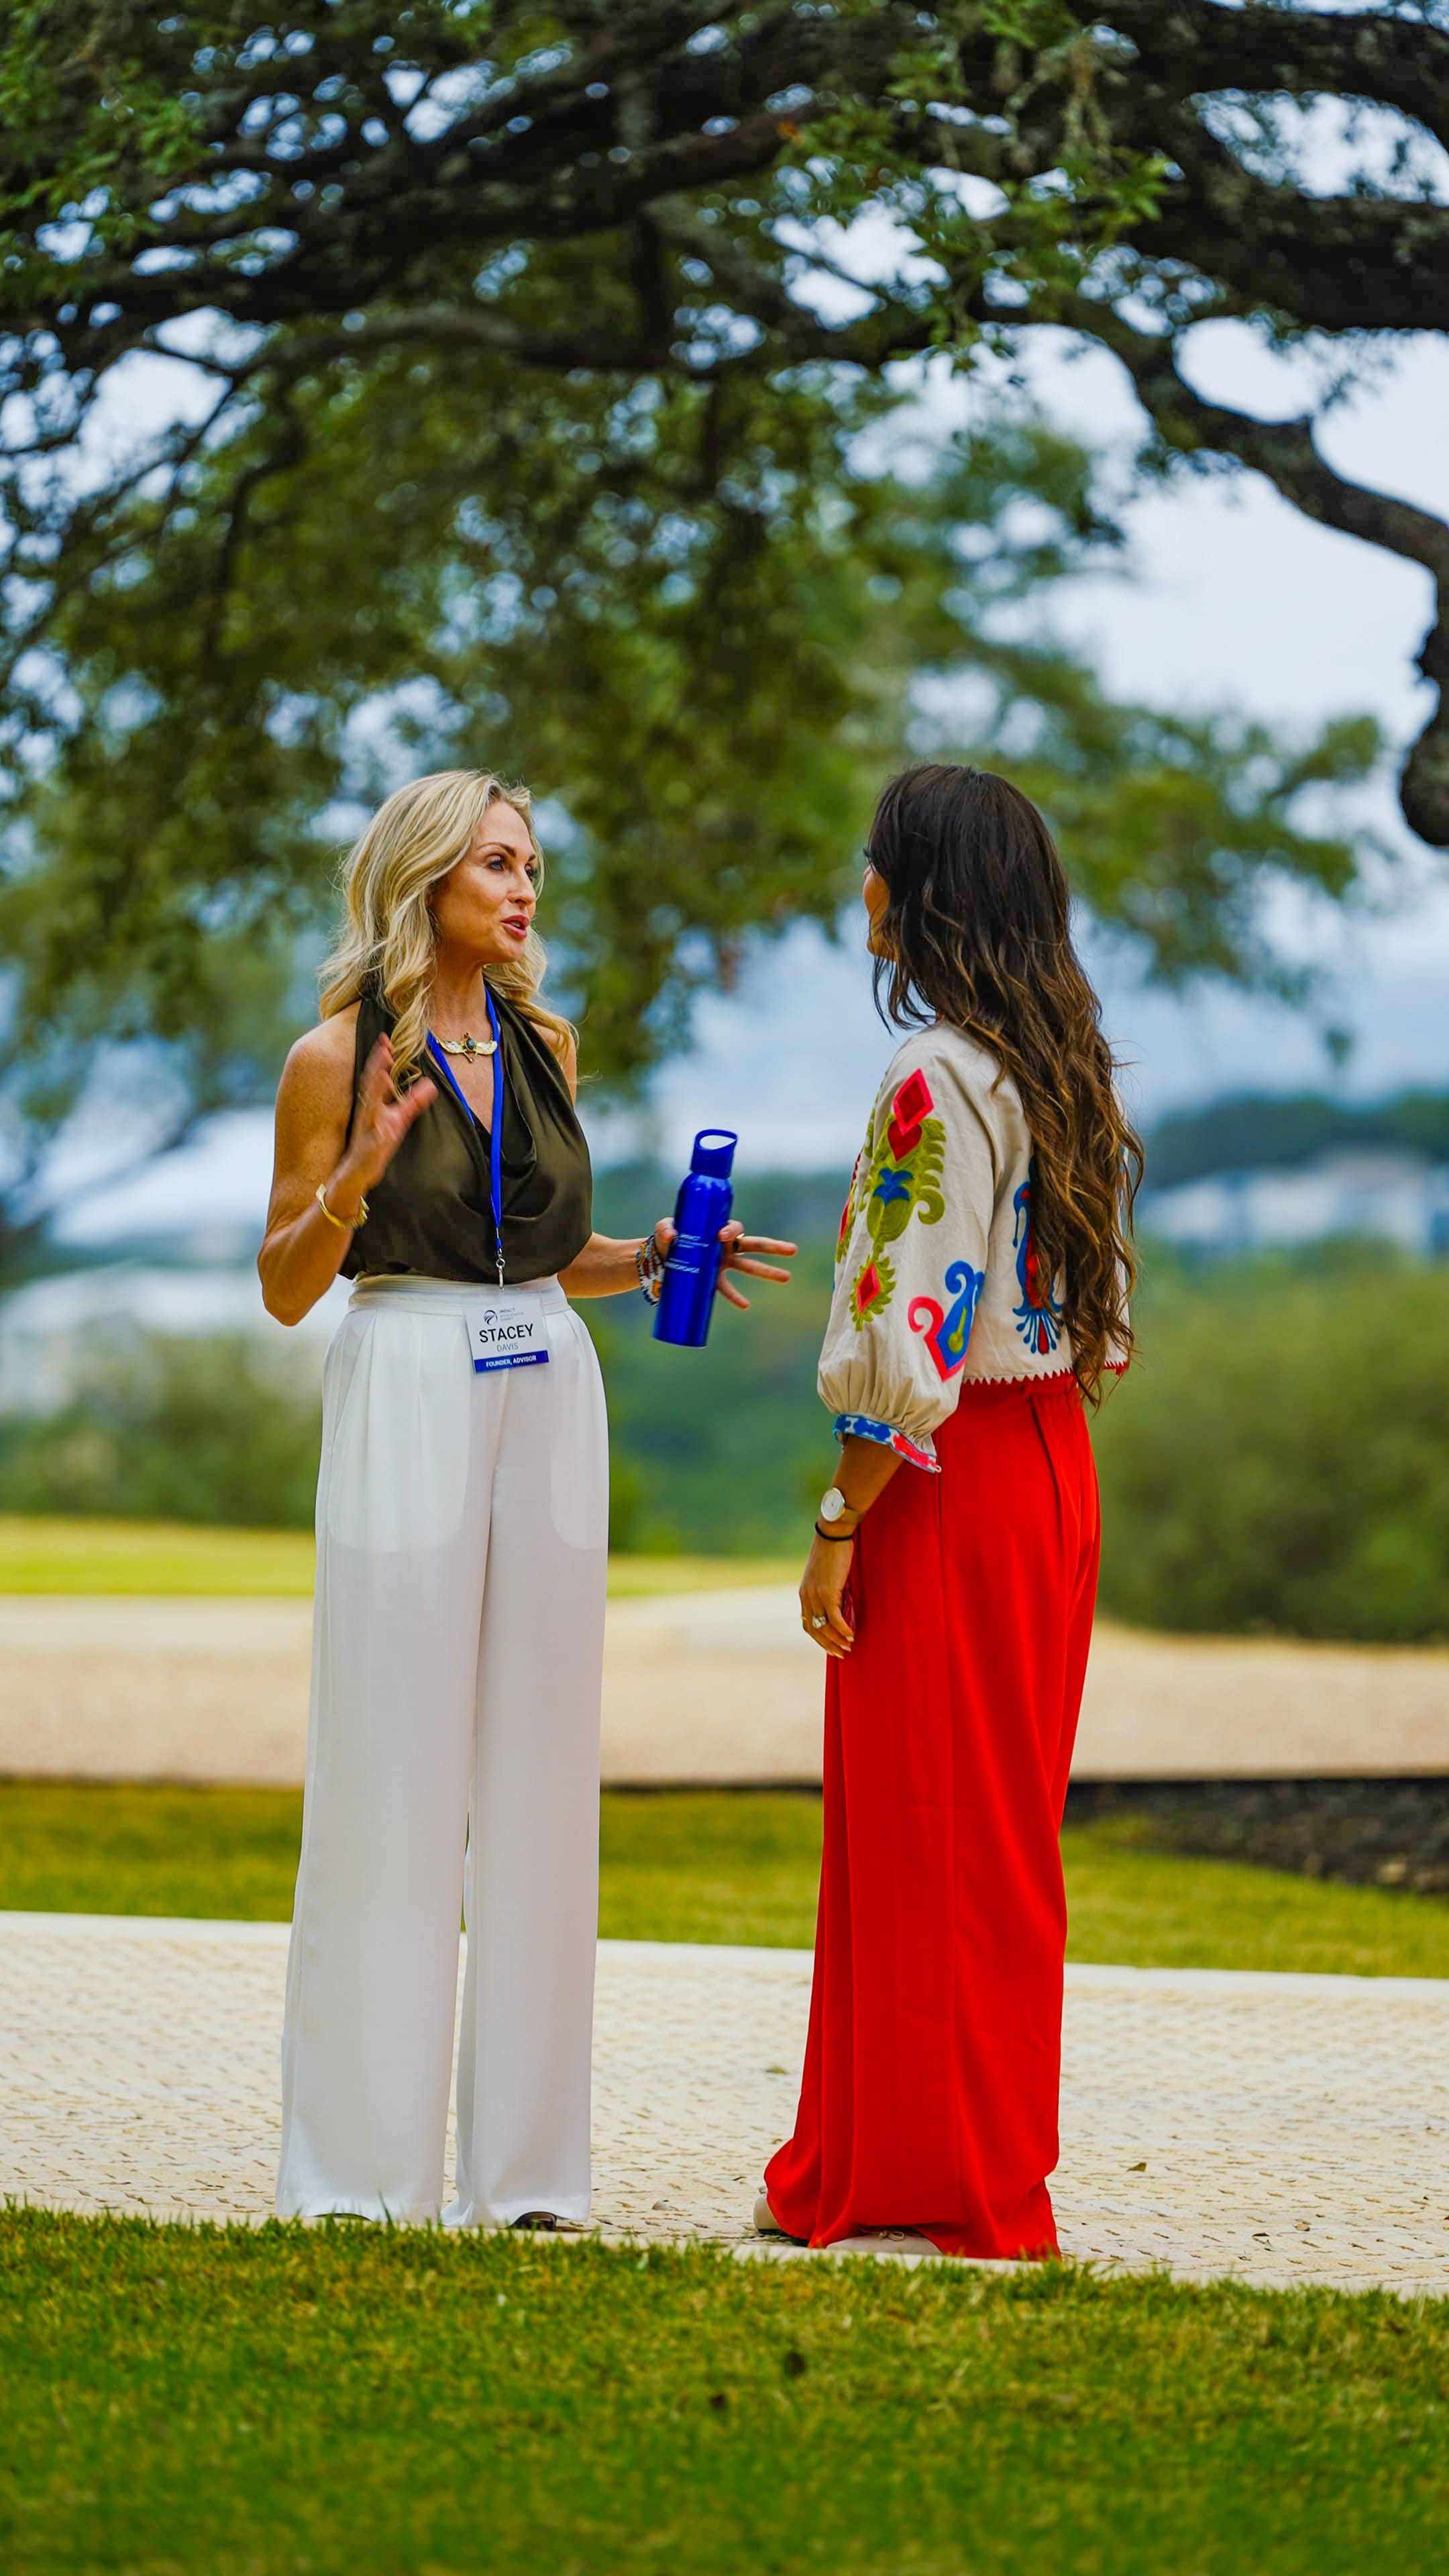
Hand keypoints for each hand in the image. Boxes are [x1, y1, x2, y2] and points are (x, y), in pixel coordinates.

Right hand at [342, 1035, 437, 1194]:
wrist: (357, 1171)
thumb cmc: (376, 1143)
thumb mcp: (398, 1120)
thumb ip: (413, 1102)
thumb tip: (430, 1084)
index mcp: (372, 1104)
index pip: (376, 1077)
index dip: (381, 1059)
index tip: (386, 1039)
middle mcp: (367, 1114)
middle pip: (370, 1086)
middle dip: (377, 1067)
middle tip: (385, 1049)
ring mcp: (367, 1131)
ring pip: (370, 1110)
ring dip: (375, 1093)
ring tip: (383, 1076)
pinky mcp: (369, 1150)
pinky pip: (373, 1141)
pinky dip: (378, 1133)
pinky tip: (384, 1128)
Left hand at [644, 1219, 796, 1311]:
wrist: (658, 1259)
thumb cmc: (666, 1239)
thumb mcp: (663, 1230)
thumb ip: (665, 1229)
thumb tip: (671, 1236)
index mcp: (716, 1231)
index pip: (733, 1228)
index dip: (731, 1231)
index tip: (720, 1236)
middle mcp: (724, 1247)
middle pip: (754, 1245)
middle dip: (774, 1248)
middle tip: (793, 1250)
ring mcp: (723, 1264)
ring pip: (750, 1267)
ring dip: (768, 1272)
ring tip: (787, 1277)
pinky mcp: (713, 1280)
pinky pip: (728, 1289)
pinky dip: (736, 1297)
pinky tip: (745, 1304)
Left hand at [800, 1529, 854, 1657]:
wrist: (832, 1536)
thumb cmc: (832, 1553)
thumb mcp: (825, 1576)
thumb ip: (828, 1592)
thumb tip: (841, 1608)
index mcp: (804, 1594)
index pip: (807, 1624)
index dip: (819, 1639)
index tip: (831, 1647)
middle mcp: (807, 1596)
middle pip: (814, 1629)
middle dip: (828, 1644)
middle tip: (841, 1653)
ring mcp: (816, 1595)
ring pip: (824, 1626)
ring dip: (837, 1639)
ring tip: (849, 1646)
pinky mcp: (827, 1592)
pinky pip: (834, 1617)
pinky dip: (843, 1629)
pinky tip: (851, 1634)